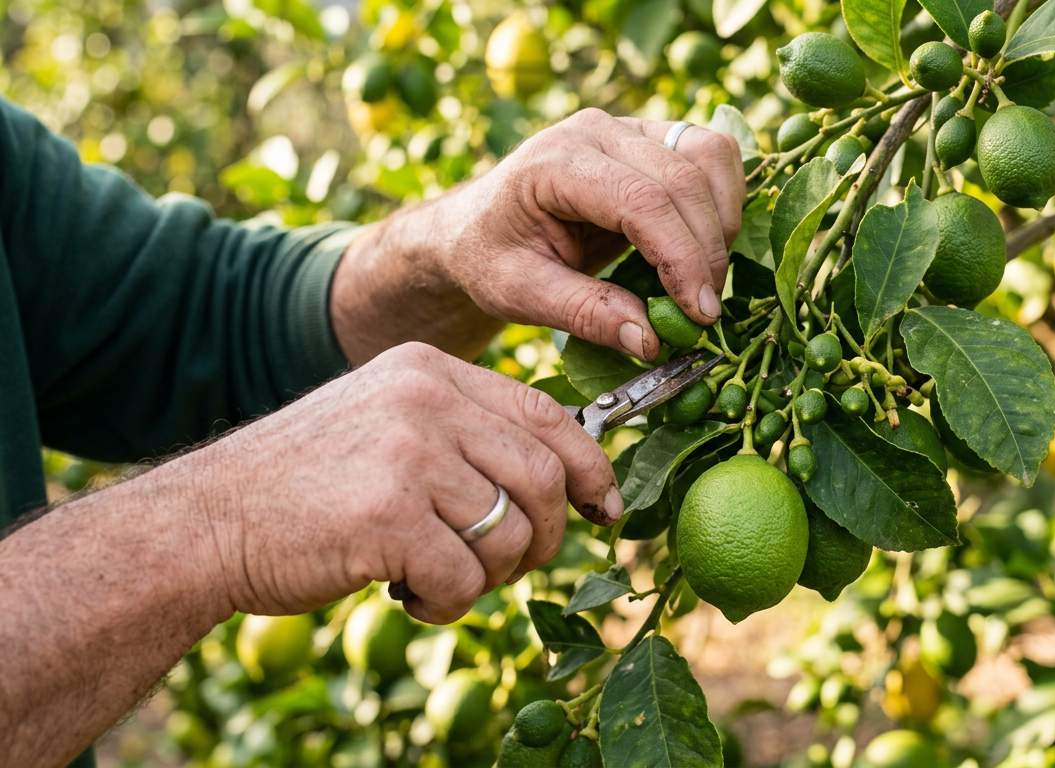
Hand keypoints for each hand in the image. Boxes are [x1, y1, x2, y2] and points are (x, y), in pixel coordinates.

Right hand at [182, 342, 617, 623]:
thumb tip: (565, 478)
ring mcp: (407, 454)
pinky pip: (466, 579)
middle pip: (542, 478)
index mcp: (429, 370)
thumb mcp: (387, 423)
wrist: (207, 520)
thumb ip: (464, 434)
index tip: (605, 508)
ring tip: (437, 579)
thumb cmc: (306, 485)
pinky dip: (447, 605)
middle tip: (506, 566)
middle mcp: (424, 400)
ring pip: (510, 534)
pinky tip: (405, 595)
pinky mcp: (389, 516)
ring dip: (488, 577)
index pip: (546, 412)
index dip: (590, 466)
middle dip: (542, 537)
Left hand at [331, 109, 745, 363]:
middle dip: (707, 250)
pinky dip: (724, 200)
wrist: (476, 226)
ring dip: (723, 220)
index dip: (681, 257)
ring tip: (704, 279)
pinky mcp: (651, 135)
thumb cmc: (491, 258)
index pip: (642, 200)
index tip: (699, 313)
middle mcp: (597, 130)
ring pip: (710, 155)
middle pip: (684, 177)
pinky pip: (711, 154)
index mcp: (556, 161)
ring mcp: (628, 126)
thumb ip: (585, 314)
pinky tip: (706, 246)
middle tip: (706, 312)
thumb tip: (653, 340)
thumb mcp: (519, 294)